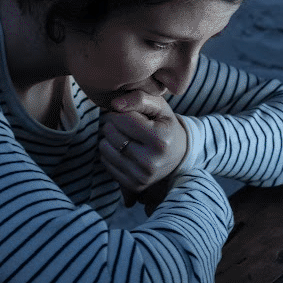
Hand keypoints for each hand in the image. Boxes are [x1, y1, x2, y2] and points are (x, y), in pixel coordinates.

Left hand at [99, 90, 188, 214]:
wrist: (178, 156)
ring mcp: (140, 176)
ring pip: (104, 146)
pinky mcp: (132, 184)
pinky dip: (111, 152)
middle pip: (110, 132)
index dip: (122, 111)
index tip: (131, 113)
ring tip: (126, 136)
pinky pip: (105, 161)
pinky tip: (125, 149)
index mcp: (160, 140)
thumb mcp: (160, 107)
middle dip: (115, 123)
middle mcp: (151, 162)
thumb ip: (139, 98)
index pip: (122, 118)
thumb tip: (114, 104)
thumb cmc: (165, 126)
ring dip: (110, 137)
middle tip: (128, 125)